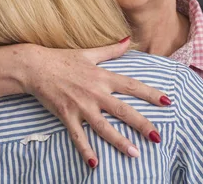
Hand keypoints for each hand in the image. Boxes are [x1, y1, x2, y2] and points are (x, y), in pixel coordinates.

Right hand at [20, 38, 170, 167]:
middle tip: (157, 137)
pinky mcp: (66, 115)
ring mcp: (81, 105)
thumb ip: (111, 50)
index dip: (150, 94)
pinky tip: (95, 164)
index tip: (167, 102)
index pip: (132, 86)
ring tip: (135, 154)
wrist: (35, 66)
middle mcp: (95, 92)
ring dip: (119, 141)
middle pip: (123, 110)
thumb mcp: (89, 53)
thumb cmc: (62, 59)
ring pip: (104, 127)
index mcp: (102, 77)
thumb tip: (128, 39)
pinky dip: (86, 150)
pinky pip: (78, 136)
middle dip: (142, 124)